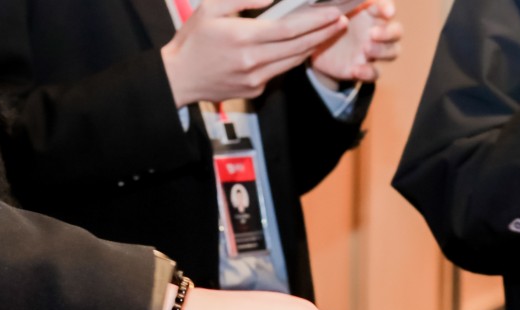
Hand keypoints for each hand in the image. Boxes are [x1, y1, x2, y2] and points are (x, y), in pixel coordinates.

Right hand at [161, 0, 347, 106]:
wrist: (178, 78)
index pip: (289, 30)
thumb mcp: (210, 8)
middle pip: (298, 47)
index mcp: (243, 39)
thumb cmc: (192, 40)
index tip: (334, 13)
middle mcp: (252, 62)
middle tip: (340, 20)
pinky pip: (280, 72)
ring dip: (314, 46)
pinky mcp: (254, 91)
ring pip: (293, 62)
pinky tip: (303, 46)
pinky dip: (294, 58)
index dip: (315, 22)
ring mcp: (255, 80)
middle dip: (323, 33)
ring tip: (328, 31)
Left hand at [309, 0, 401, 85]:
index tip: (388, 12)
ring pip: (393, 51)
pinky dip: (368, 72)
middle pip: (397, 31)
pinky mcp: (365, 69)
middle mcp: (377, 31)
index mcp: (370, 13)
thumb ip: (342, 3)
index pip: (386, 8)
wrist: (317, 50)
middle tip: (372, 33)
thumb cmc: (329, 24)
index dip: (388, 9)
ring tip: (366, 48)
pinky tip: (355, 70)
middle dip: (389, 32)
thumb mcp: (332, 11)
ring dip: (382, 50)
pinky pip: (375, 73)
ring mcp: (373, 51)